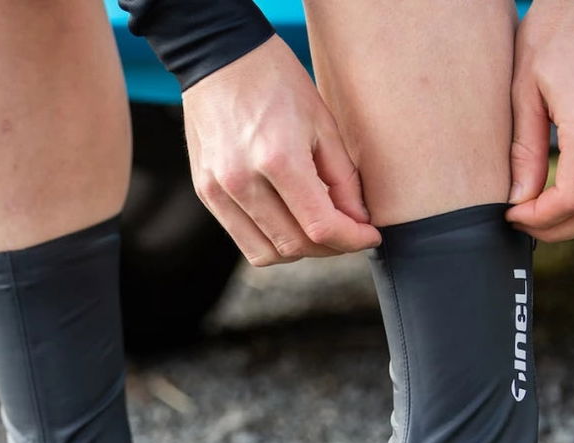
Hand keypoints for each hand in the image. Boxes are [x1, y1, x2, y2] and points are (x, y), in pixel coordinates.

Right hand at [181, 36, 380, 266]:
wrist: (219, 59)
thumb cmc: (276, 81)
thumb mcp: (322, 122)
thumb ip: (342, 178)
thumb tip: (357, 221)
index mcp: (278, 158)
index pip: (320, 225)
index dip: (351, 239)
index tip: (368, 235)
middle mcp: (242, 181)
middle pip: (295, 245)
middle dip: (330, 246)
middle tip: (348, 231)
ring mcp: (218, 190)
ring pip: (267, 253)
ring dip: (299, 250)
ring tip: (317, 229)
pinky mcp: (205, 193)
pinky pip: (243, 239)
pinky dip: (271, 240)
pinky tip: (287, 220)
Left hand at [506, 0, 573, 241]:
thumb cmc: (553, 37)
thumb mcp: (522, 90)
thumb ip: (522, 151)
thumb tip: (519, 201)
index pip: (573, 199)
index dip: (540, 219)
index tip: (513, 215)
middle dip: (558, 229)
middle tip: (524, 221)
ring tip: (546, 213)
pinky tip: (571, 194)